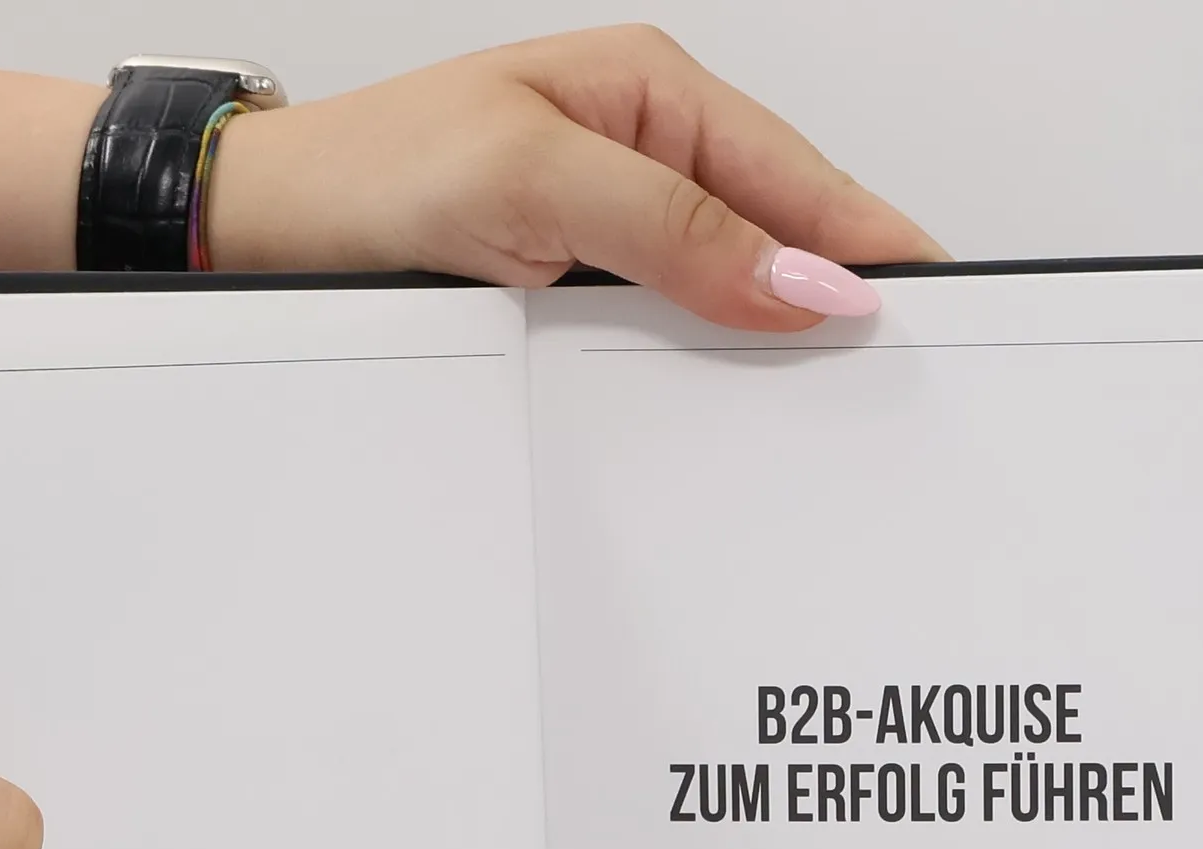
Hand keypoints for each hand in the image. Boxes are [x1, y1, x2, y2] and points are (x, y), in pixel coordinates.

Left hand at [209, 24, 944, 327]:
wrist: (271, 232)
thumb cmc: (378, 174)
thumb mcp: (538, 179)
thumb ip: (674, 226)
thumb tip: (796, 280)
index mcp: (653, 93)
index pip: (797, 177)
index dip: (868, 244)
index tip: (932, 304)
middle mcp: (645, 154)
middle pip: (780, 235)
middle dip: (837, 298)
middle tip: (899, 372)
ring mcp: (618, 225)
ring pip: (731, 288)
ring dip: (774, 340)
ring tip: (837, 398)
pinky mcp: (584, 287)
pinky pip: (674, 327)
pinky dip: (709, 364)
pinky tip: (734, 400)